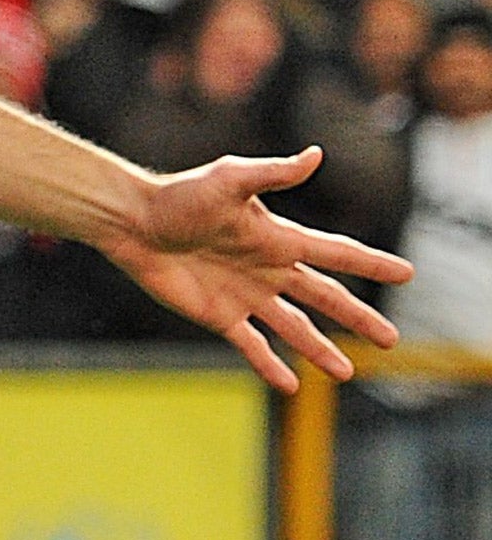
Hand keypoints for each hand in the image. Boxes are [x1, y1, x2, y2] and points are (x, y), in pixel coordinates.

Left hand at [103, 148, 413, 392]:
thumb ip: (272, 174)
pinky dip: (269, 365)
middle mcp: (267, 268)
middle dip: (357, 317)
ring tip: (346, 374)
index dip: (369, 263)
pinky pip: (251, 345)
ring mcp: (245, 295)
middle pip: (323, 298)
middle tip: (391, 340)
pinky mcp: (218, 315)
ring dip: (319, 349)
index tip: (407, 272)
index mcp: (276, 238)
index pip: (334, 254)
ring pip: (293, 328)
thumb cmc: (179, 195)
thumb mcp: (229, 180)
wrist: (133, 221)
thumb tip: (316, 154)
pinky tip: (290, 385)